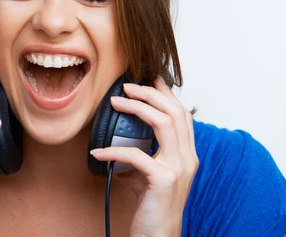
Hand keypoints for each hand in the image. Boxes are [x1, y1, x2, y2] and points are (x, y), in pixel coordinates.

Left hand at [90, 76, 198, 235]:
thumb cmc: (153, 207)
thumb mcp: (150, 175)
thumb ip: (143, 155)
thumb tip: (120, 140)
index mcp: (187, 155)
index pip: (183, 115)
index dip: (167, 93)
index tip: (150, 78)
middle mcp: (188, 158)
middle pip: (175, 112)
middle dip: (150, 93)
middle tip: (127, 86)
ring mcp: (178, 168)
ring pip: (163, 123)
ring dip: (137, 107)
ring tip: (116, 102)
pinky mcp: (163, 180)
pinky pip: (136, 154)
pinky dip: (113, 149)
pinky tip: (97, 151)